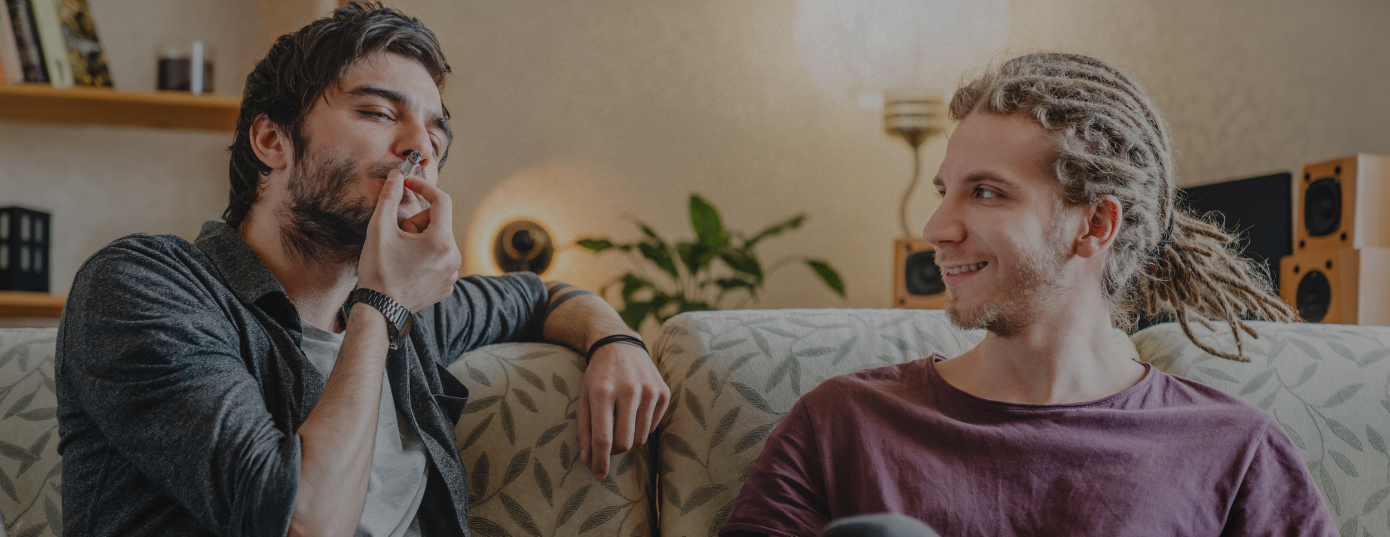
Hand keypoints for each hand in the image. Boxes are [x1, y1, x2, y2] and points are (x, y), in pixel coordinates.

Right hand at [356, 170, 459, 312]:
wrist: (379, 310)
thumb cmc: (379, 271)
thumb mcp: (380, 229)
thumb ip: (390, 198)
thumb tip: (397, 176)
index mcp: (441, 241)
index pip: (441, 201)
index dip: (424, 188)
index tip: (408, 184)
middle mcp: (454, 257)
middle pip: (438, 223)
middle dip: (416, 223)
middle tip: (397, 237)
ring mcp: (453, 273)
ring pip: (438, 241)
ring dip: (420, 241)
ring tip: (402, 256)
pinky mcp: (448, 285)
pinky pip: (440, 259)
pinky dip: (425, 258)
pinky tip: (409, 269)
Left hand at [576, 343, 669, 479]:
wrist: (619, 345)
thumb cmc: (597, 376)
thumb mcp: (583, 398)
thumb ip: (583, 430)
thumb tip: (587, 461)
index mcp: (602, 392)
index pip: (603, 438)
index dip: (601, 462)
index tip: (598, 475)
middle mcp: (628, 390)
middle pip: (624, 442)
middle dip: (615, 450)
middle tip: (608, 442)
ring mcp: (649, 390)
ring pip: (641, 438)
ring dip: (630, 437)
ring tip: (621, 421)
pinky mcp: (663, 391)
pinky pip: (653, 427)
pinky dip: (642, 426)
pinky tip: (635, 410)